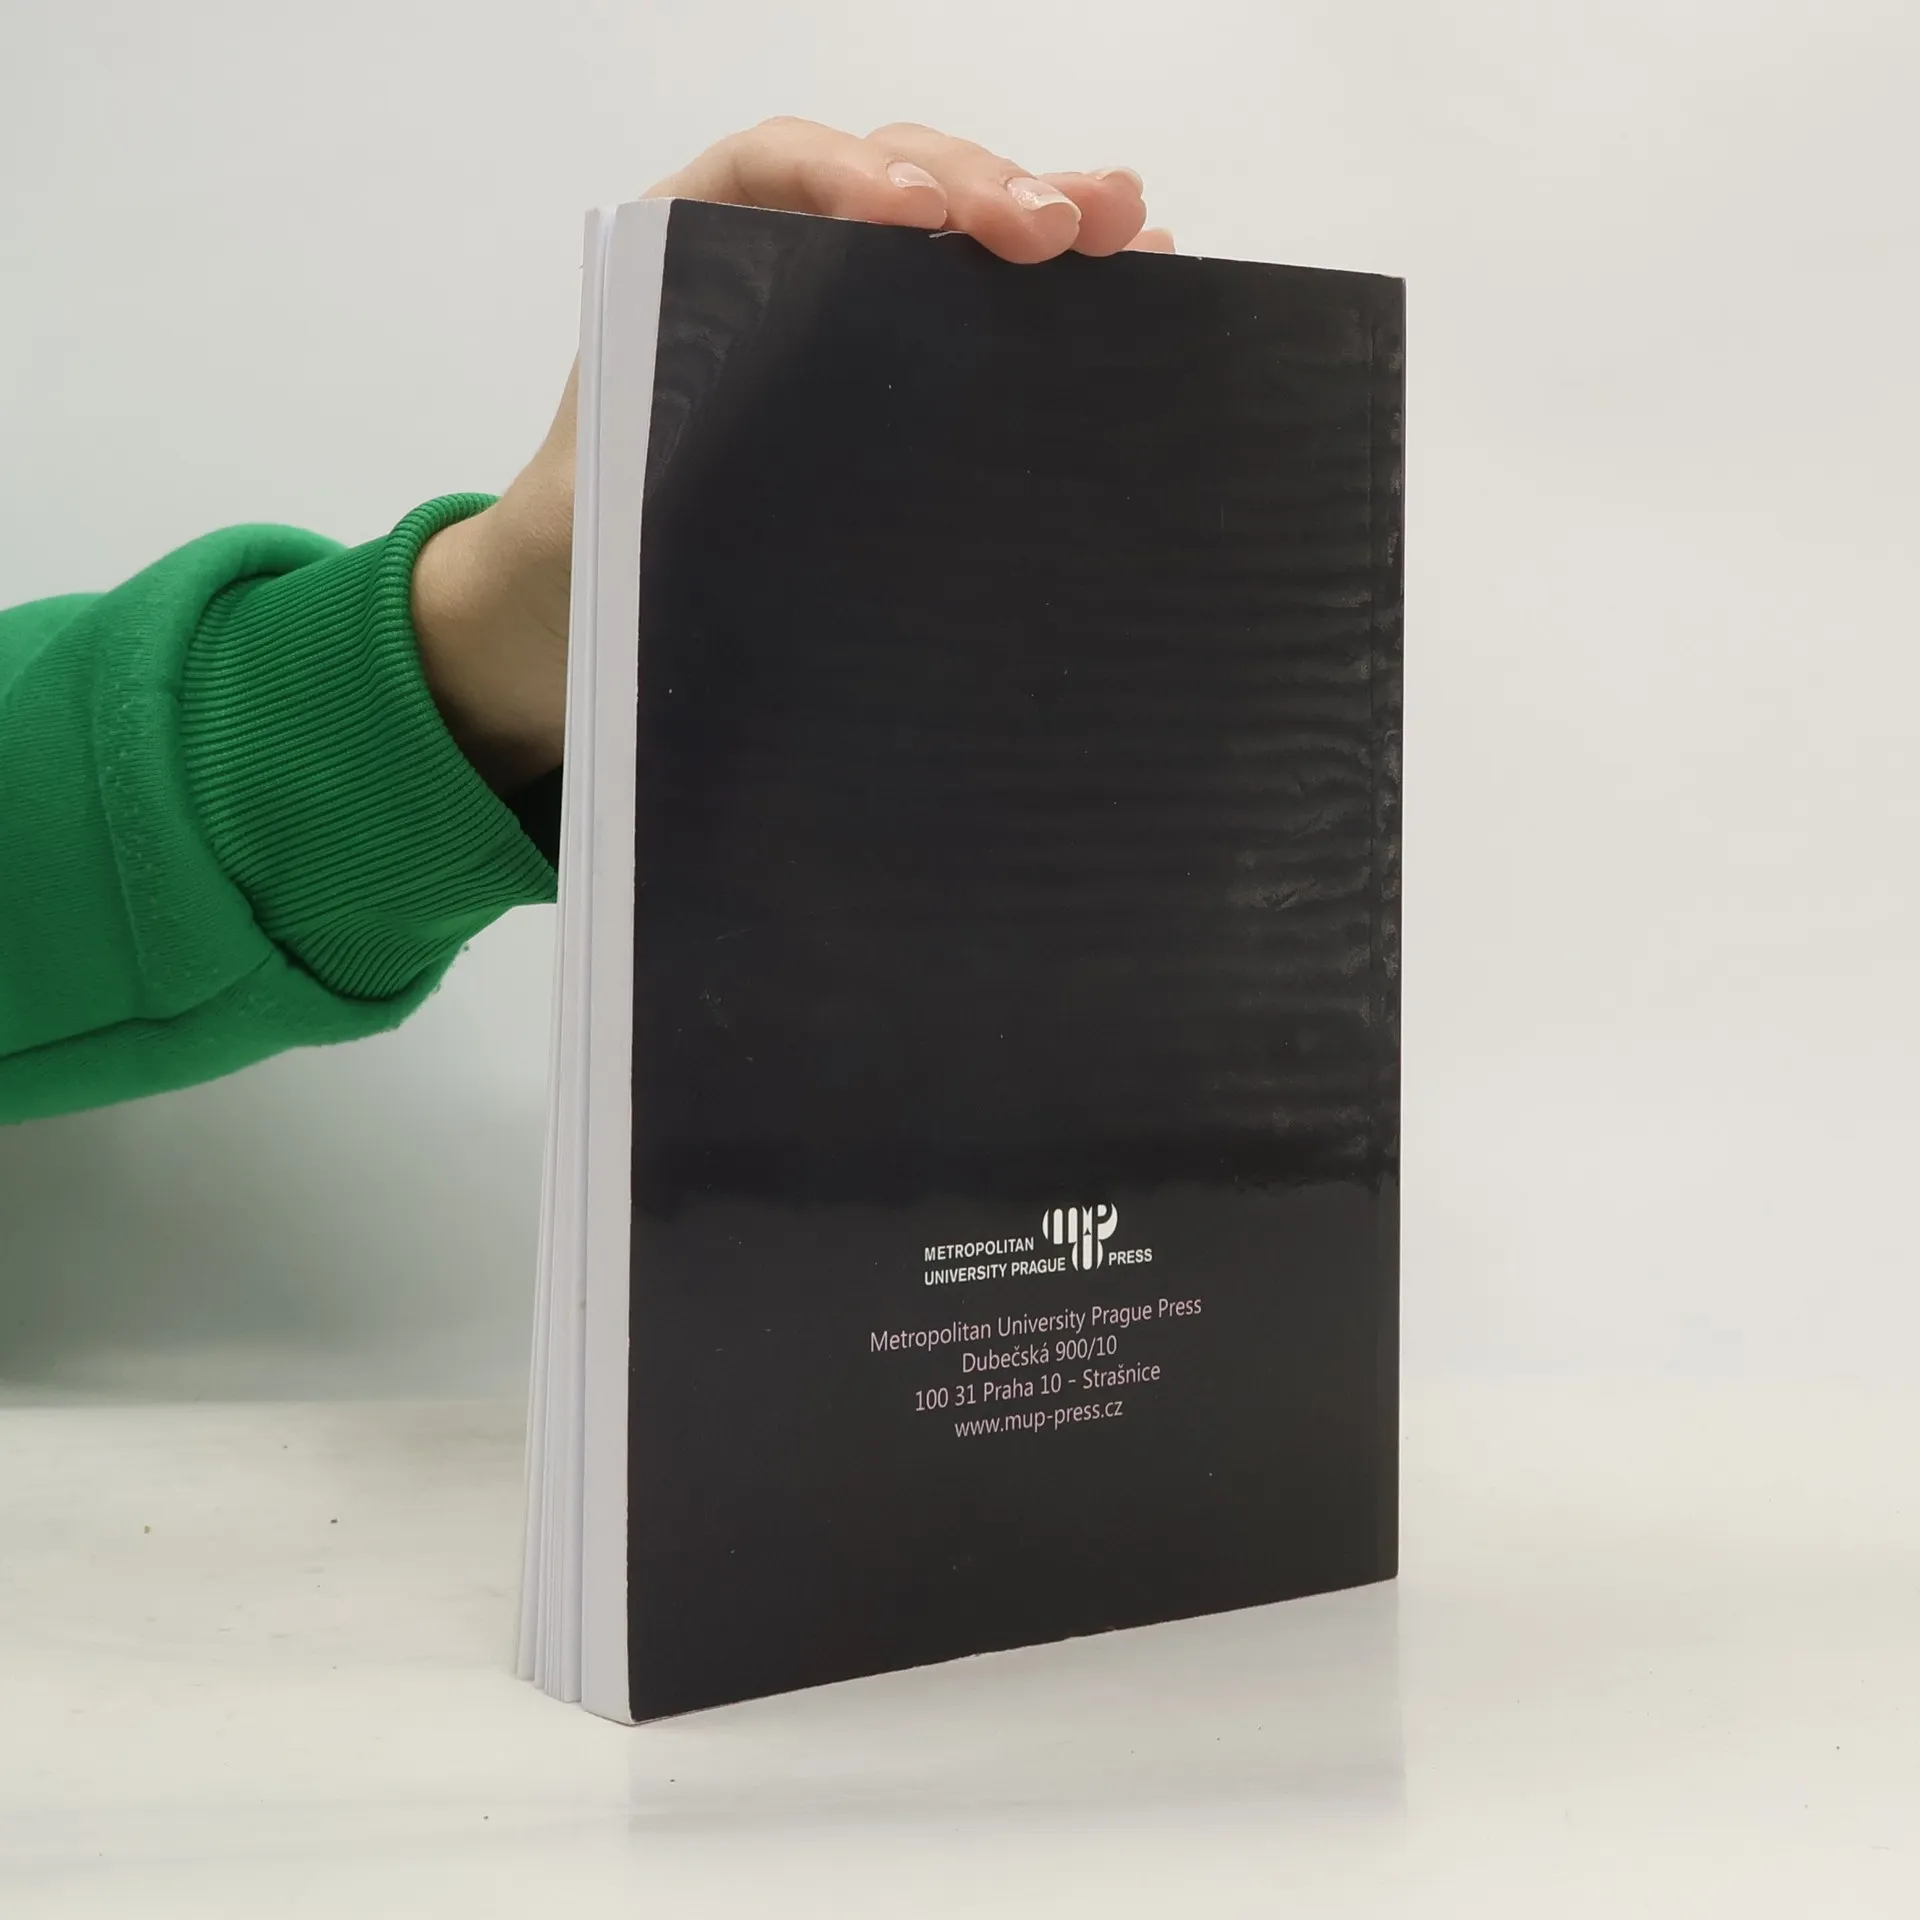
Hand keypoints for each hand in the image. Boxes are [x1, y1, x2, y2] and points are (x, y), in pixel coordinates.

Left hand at [411, 119, 1171, 791]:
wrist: (586, 610)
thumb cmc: (593, 553)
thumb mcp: (621, 510)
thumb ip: (672, 470)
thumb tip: (768, 468)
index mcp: (682, 265)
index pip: (768, 173)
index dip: (843, 175)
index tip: (908, 216)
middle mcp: (773, 265)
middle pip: (889, 183)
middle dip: (978, 191)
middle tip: (1056, 228)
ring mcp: (847, 312)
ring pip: (951, 232)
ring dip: (1040, 215)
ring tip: (1129, 225)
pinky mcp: (901, 366)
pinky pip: (979, 305)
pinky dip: (1056, 287)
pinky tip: (1138, 271)